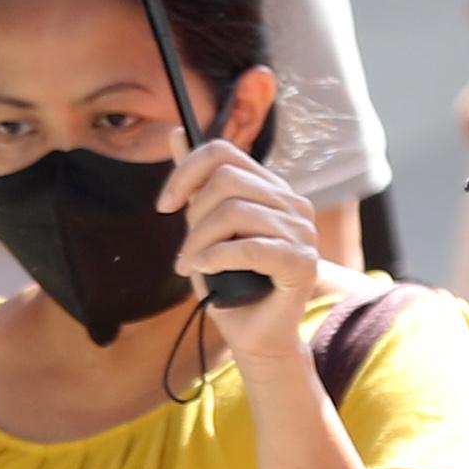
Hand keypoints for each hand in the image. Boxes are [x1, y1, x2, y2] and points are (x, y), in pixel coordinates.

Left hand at [165, 141, 322, 365]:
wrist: (255, 336)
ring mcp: (303, 233)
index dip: (186, 172)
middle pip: (226, 179)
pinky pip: (250, 247)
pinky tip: (203, 270)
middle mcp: (293, 204)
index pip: (224, 153)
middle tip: (185, 250)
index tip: (165, 205)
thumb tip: (176, 132)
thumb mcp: (204, 228)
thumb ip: (196, 184)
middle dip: (193, 216)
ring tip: (190, 265)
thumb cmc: (230, 285)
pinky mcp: (302, 263)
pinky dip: (217, 258)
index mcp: (273, 190)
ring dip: (200, 242)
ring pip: (234, 212)